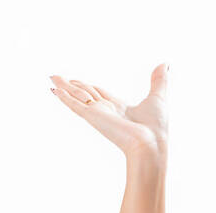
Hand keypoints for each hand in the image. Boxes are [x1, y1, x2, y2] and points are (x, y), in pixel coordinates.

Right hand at [49, 63, 169, 160]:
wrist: (150, 144)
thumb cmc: (156, 128)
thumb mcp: (158, 97)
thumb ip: (158, 81)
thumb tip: (164, 65)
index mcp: (120, 109)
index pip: (100, 94)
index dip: (89, 86)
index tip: (78, 81)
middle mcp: (107, 111)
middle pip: (85, 94)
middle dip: (72, 85)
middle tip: (58, 78)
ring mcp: (98, 114)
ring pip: (77, 96)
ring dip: (64, 87)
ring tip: (51, 78)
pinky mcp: (93, 116)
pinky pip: (75, 104)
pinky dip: (64, 97)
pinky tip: (53, 91)